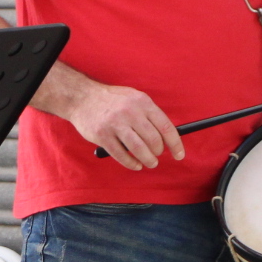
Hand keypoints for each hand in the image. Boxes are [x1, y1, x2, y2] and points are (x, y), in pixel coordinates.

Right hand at [68, 81, 183, 170]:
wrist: (82, 97)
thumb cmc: (112, 101)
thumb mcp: (134, 98)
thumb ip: (149, 114)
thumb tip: (168, 136)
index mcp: (142, 101)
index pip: (165, 126)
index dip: (175, 144)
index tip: (180, 155)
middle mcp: (130, 112)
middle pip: (153, 140)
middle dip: (158, 152)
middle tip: (157, 155)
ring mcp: (115, 124)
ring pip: (139, 149)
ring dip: (148, 160)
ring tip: (150, 163)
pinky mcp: (102, 135)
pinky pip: (121, 155)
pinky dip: (131, 164)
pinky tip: (135, 164)